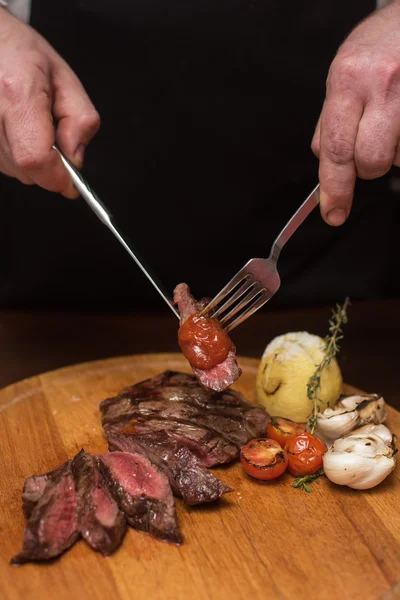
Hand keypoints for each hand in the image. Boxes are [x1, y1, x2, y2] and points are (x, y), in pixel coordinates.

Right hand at [0, 9, 99, 197]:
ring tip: (28, 123)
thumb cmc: (20, 54)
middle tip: (49, 133)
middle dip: (48, 166)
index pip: (36, 158)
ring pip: (14, 170)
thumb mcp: (65, 80)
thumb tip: (76, 159)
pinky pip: (2, 163)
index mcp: (18, 94)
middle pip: (27, 170)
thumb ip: (80, 122)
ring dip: (31, 158)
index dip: (57, 177)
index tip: (72, 182)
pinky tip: (14, 128)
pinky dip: (15, 154)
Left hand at [312, 2, 399, 224]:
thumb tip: (323, 162)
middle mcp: (382, 86)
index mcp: (348, 80)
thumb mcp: (341, 75)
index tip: (333, 212)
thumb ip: (330, 120)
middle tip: (368, 145)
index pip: (336, 150)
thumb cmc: (378, 45)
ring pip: (397, 158)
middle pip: (370, 161)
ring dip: (392, 151)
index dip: (334, 189)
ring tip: (391, 119)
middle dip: (366, 166)